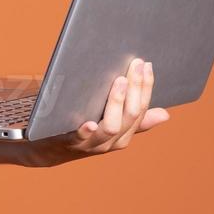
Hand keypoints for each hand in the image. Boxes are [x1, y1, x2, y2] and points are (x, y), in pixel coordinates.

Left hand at [24, 57, 170, 167]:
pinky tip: (90, 122)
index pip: (142, 109)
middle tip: (135, 65)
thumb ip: (135, 119)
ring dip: (117, 103)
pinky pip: (80, 138)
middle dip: (136, 88)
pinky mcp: (69, 143)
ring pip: (111, 127)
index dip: (146, 87)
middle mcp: (112, 141)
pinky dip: (87, 131)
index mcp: (124, 134)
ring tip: (120, 82)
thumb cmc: (82, 130)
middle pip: (131, 116)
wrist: (48, 149)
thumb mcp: (111, 123)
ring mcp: (91, 144)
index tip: (146, 64)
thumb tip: (165, 114)